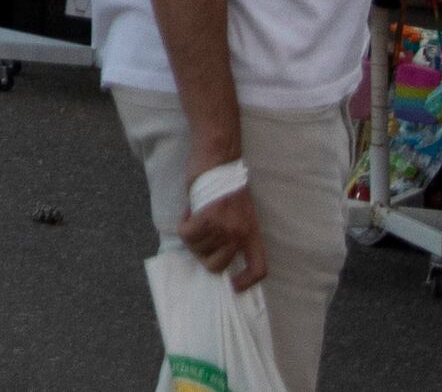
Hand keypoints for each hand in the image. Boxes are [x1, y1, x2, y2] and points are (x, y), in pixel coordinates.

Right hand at [178, 162, 264, 289]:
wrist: (218, 156)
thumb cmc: (224, 179)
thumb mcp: (236, 211)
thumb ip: (230, 230)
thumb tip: (213, 249)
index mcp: (252, 232)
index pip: (259, 269)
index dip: (246, 282)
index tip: (233, 286)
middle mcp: (241, 234)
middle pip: (218, 265)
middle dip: (203, 255)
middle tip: (197, 236)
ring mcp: (225, 227)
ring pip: (198, 249)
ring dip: (191, 235)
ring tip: (194, 215)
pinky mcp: (208, 218)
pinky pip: (188, 235)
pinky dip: (183, 226)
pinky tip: (188, 212)